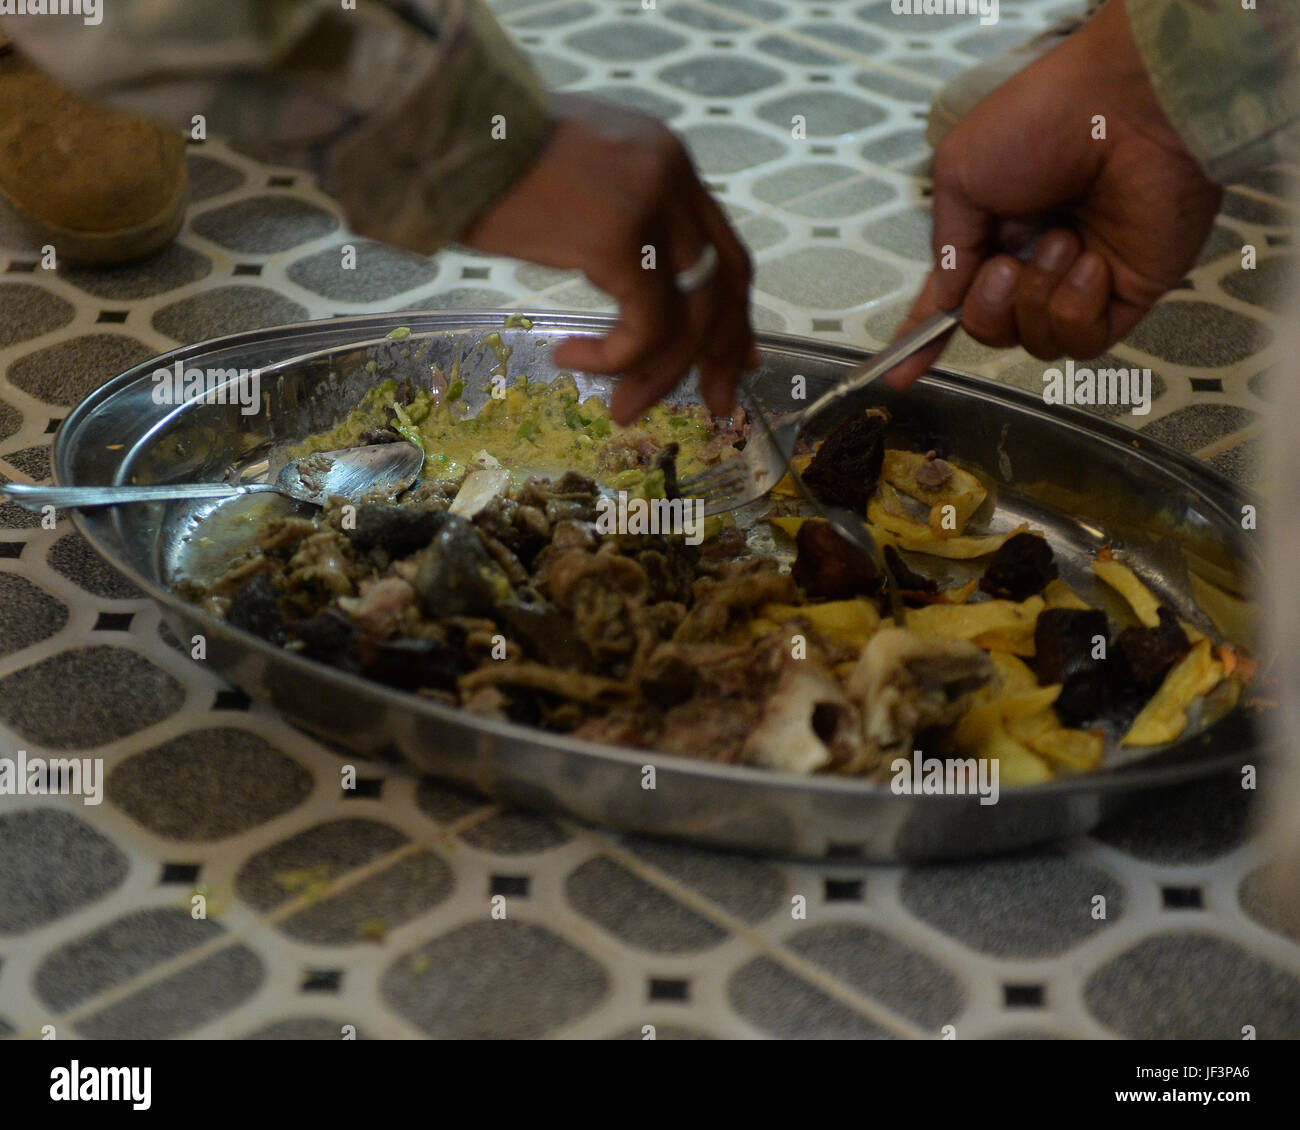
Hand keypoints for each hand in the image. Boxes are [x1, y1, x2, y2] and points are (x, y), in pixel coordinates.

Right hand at [460, 92, 756, 424]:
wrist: (434, 129)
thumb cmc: (479, 157)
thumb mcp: (571, 173)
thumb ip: (615, 213)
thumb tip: (627, 273)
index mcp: (664, 157)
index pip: (722, 247)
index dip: (734, 313)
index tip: (736, 361)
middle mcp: (670, 174)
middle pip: (725, 283)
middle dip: (722, 354)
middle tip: (718, 404)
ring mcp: (650, 204)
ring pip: (689, 317)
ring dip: (658, 375)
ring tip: (623, 409)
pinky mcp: (620, 239)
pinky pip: (645, 326)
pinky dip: (615, 359)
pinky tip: (571, 358)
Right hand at [884, 0, 1222, 388]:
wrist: (1127, 108)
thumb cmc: (1040, 123)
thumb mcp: (959, 174)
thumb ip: (948, 249)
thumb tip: (947, 302)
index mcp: (995, 232)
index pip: (956, 299)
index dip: (926, 337)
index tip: (897, 375)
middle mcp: (1035, 262)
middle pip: (991, 329)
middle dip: (987, 307)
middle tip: (1006, 265)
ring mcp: (1081, 283)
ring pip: (1034, 342)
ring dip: (1035, 297)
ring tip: (1064, 239)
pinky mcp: (1126, 297)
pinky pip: (1081, 342)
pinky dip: (1074, 308)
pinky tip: (1091, 262)